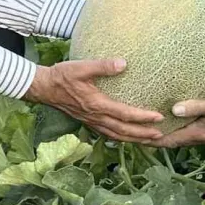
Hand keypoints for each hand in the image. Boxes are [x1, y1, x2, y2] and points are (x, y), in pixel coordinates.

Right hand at [24, 58, 164, 143]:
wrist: (44, 87)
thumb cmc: (63, 76)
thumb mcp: (81, 67)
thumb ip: (102, 66)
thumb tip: (123, 63)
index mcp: (97, 104)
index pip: (125, 114)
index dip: (143, 117)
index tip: (159, 117)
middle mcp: (96, 117)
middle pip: (123, 131)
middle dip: (143, 135)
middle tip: (160, 136)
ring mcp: (92, 122)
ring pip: (116, 136)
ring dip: (134, 140)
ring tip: (150, 141)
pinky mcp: (88, 122)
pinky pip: (108, 134)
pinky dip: (121, 138)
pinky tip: (128, 137)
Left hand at [145, 83, 204, 147]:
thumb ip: (196, 106)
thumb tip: (174, 110)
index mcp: (201, 133)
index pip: (172, 141)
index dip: (154, 141)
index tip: (137, 139)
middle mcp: (204, 138)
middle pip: (176, 142)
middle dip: (158, 140)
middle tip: (140, 135)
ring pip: (184, 138)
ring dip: (170, 136)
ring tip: (156, 130)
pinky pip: (193, 134)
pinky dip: (181, 131)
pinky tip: (178, 124)